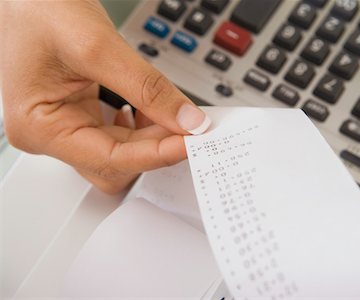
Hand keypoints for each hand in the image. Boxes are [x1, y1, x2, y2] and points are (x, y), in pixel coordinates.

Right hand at [0, 1, 209, 192]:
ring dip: (152, 138)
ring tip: (178, 116)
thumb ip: (146, 87)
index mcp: (39, 127)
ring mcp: (66, 124)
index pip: (111, 159)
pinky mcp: (81, 113)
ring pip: (121, 151)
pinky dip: (143, 126)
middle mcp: (50, 133)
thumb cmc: (37, 8)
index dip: (156, 154)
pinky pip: (119, 135)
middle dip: (156, 146)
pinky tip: (156, 111)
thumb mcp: (97, 46)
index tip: (191, 142)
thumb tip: (186, 119)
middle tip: (191, 129)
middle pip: (118, 161)